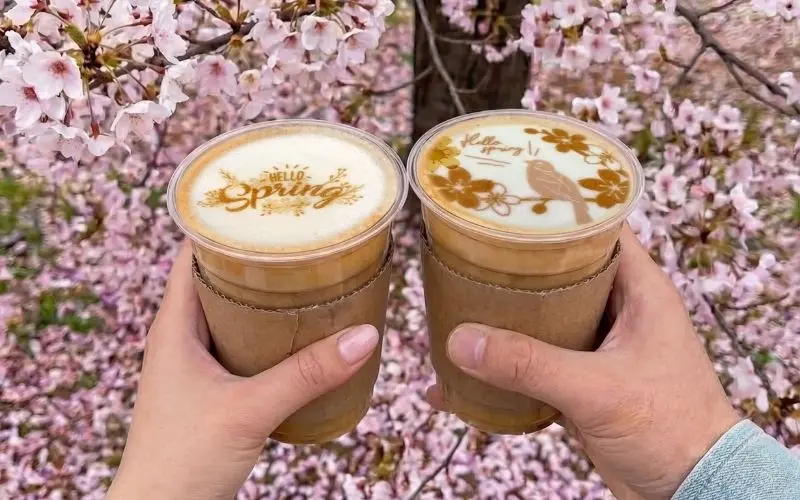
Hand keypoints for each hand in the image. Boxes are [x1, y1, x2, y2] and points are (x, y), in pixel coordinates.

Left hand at [107, 243, 379, 499]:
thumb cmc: (182, 460)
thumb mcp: (249, 410)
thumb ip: (307, 374)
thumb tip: (365, 336)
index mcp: (173, 326)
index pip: (193, 253)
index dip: (224, 223)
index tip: (267, 204)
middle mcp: (182, 338)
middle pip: (219, 279)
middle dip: (258, 257)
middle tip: (302, 235)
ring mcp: (198, 365)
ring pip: (234, 315)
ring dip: (267, 297)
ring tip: (311, 275)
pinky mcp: (215, 390)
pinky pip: (245, 347)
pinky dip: (272, 334)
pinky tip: (304, 334)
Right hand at [427, 226, 739, 498]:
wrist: (690, 490)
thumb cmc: (670, 429)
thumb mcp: (598, 389)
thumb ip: (529, 364)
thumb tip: (462, 341)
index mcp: (640, 290)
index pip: (598, 230)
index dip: (557, 212)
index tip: (511, 204)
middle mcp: (619, 310)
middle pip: (561, 272)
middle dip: (518, 266)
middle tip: (472, 252)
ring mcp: (599, 347)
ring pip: (546, 317)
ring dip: (508, 317)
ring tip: (461, 303)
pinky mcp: (583, 381)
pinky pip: (538, 360)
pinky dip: (508, 362)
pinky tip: (471, 367)